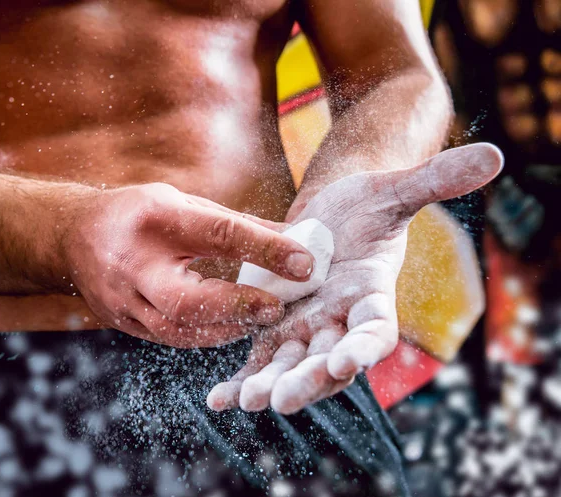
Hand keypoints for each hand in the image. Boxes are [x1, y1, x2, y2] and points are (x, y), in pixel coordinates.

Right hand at [63, 183, 313, 347]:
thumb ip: (238, 225)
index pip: (218, 235)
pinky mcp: (122, 323)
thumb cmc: (139, 214)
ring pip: (179, 330)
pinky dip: (206, 336)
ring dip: (227, 329)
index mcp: (157, 219)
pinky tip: (232, 329)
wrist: (72, 237)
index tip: (304, 263)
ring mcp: (123, 300)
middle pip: (187, 299)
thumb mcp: (185, 204)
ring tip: (262, 320)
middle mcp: (135, 263)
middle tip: (277, 308)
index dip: (265, 250)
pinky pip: (170, 338)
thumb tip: (295, 239)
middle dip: (238, 307)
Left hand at [207, 143, 503, 412]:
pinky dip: (241, 378)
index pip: (376, 329)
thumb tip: (494, 157)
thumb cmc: (365, 202)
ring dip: (269, 384)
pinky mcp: (274, 326)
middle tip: (283, 399)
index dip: (366, 346)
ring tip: (244, 400)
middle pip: (328, 358)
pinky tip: (217, 398)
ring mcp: (306, 327)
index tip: (347, 361)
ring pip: (290, 363)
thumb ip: (435, 181)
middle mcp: (340, 320)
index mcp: (371, 295)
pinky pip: (259, 357)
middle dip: (307, 378)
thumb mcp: (393, 190)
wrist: (327, 213)